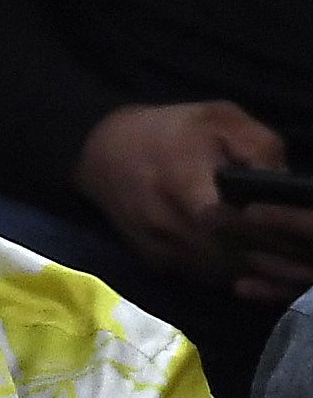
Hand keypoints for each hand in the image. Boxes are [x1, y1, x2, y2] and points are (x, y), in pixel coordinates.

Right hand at [76, 97, 292, 286]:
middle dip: (276, 260)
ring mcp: (163, 250)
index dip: (273, 232)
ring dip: (261, 276)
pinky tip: (265, 274)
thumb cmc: (170, 131)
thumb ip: (258, 147)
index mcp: (186, 187)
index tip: (304, 229)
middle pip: (234, 257)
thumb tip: (289, 184)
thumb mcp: (220, 119)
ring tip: (298, 271)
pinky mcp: (159, 263)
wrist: (104, 154)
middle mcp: (170, 227)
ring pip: (223, 274)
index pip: (235, 223)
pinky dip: (238, 278)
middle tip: (311, 260)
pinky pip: (207, 279)